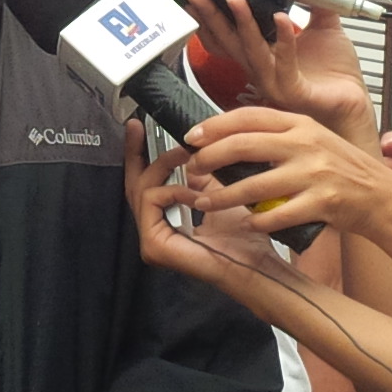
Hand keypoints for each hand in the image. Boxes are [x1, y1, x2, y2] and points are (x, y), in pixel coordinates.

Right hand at [127, 127, 285, 312]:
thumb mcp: (218, 193)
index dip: (138, 155)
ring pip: (143, 189)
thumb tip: (189, 150)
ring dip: (166, 168)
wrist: (256, 264)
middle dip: (136, 153)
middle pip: (135, 185)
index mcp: (167, 220)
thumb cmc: (245, 236)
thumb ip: (199, 176)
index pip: (146, 185)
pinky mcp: (153, 246)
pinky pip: (152, 202)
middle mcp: (154, 230)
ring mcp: (150, 240)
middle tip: (138, 126)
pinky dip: (173, 191)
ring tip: (189, 161)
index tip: (137, 127)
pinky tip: (195, 194)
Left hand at [185, 107, 391, 240]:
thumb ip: (279, 135)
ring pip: (254, 185)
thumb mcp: (313, 139)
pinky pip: (278, 215)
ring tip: (205, 201)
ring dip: (224, 196)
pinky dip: (259, 222)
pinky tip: (248, 225)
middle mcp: (305, 144)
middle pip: (244, 145)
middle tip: (193, 168)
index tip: (192, 137)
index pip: (248, 117)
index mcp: (300, 124)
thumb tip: (231, 138)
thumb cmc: (342, 168)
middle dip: (210, 158)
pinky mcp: (321, 203)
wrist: (382, 196)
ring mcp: (314, 173)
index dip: (215, 126)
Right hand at [187, 0, 377, 147]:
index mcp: (263, 54)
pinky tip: (283, 20)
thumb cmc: (336, 77)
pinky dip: (283, 40)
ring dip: (242, 24)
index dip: (211, 15)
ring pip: (251, 52)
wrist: (354, 105)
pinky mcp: (293, 93)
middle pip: (229, 42)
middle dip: (211, 16)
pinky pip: (283, 65)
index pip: (228, 34)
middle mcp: (262, 69)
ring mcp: (275, 83)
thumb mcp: (324, 25)